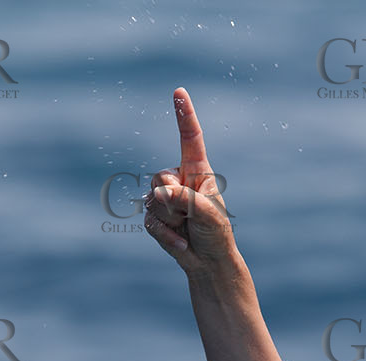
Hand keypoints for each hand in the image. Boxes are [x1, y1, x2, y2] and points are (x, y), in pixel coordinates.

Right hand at [144, 87, 235, 273]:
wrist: (209, 263)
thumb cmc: (216, 234)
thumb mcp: (207, 215)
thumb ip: (186, 200)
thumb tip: (160, 193)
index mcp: (198, 172)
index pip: (190, 139)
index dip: (184, 115)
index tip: (179, 92)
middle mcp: (179, 180)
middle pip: (160, 177)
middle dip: (173, 200)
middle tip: (191, 217)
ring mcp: (164, 198)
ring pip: (152, 200)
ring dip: (170, 220)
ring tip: (187, 229)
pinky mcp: (155, 216)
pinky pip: (149, 221)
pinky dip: (165, 236)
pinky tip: (181, 244)